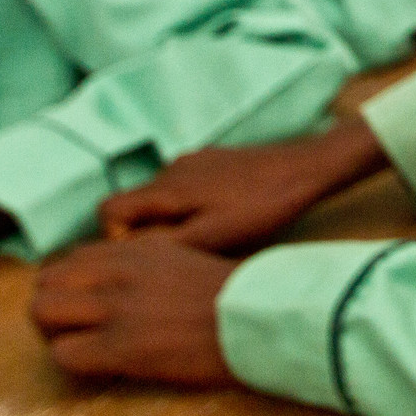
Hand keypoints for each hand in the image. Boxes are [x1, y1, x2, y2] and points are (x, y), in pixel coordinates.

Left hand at [32, 236, 234, 386]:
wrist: (257, 317)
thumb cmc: (232, 295)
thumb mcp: (182, 260)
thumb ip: (144, 264)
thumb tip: (118, 283)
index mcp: (135, 249)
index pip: (70, 259)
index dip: (68, 286)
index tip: (82, 306)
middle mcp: (117, 272)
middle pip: (45, 283)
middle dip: (50, 310)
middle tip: (73, 331)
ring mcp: (117, 308)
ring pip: (42, 312)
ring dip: (53, 334)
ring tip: (81, 348)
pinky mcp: (121, 347)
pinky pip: (64, 353)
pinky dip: (72, 362)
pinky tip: (98, 367)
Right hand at [98, 119, 387, 251]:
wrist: (306, 169)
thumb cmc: (262, 208)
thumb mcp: (215, 236)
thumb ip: (166, 244)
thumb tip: (124, 255)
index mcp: (167, 188)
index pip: (108, 210)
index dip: (114, 237)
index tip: (144, 256)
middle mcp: (173, 168)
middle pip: (134, 204)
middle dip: (145, 232)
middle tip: (179, 252)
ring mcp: (195, 160)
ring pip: (161, 197)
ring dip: (170, 219)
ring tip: (205, 237)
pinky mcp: (215, 159)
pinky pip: (185, 187)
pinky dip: (191, 206)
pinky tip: (223, 218)